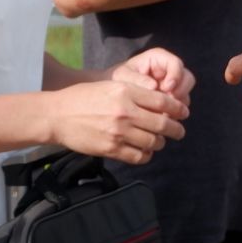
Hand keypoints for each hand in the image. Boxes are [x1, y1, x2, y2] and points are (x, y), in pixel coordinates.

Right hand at [46, 80, 186, 165]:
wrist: (58, 115)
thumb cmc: (84, 97)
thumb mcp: (111, 85)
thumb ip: (136, 91)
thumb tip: (162, 100)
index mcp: (126, 92)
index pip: (163, 102)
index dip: (178, 108)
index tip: (183, 112)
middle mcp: (125, 112)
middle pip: (162, 124)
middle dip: (176, 129)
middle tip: (180, 131)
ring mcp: (118, 132)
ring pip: (153, 142)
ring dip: (160, 143)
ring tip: (159, 141)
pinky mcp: (111, 149)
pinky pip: (139, 157)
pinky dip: (146, 155)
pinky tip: (145, 151)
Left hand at [111, 48, 195, 109]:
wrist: (112, 95)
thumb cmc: (117, 80)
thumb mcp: (122, 77)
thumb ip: (136, 79)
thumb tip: (154, 87)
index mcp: (159, 59)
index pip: (176, 64)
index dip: (176, 76)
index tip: (168, 88)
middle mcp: (169, 71)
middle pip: (187, 79)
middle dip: (181, 92)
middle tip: (170, 103)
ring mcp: (172, 87)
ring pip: (185, 95)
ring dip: (178, 105)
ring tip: (164, 114)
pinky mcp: (171, 101)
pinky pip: (180, 107)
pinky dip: (174, 114)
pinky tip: (162, 119)